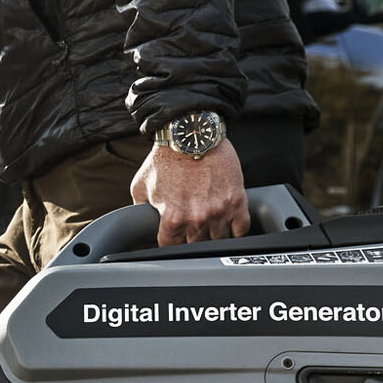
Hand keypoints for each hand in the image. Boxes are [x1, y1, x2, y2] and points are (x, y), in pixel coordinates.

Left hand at [130, 139, 250, 247]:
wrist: (191, 134)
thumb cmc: (166, 157)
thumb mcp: (141, 186)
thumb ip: (142, 210)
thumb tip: (141, 222)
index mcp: (172, 218)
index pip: (171, 248)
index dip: (171, 244)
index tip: (174, 240)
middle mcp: (197, 218)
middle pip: (197, 246)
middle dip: (192, 240)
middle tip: (192, 232)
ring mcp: (219, 211)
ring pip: (220, 240)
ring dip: (215, 237)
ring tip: (210, 229)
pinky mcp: (237, 201)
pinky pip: (242, 228)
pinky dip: (236, 230)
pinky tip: (229, 226)